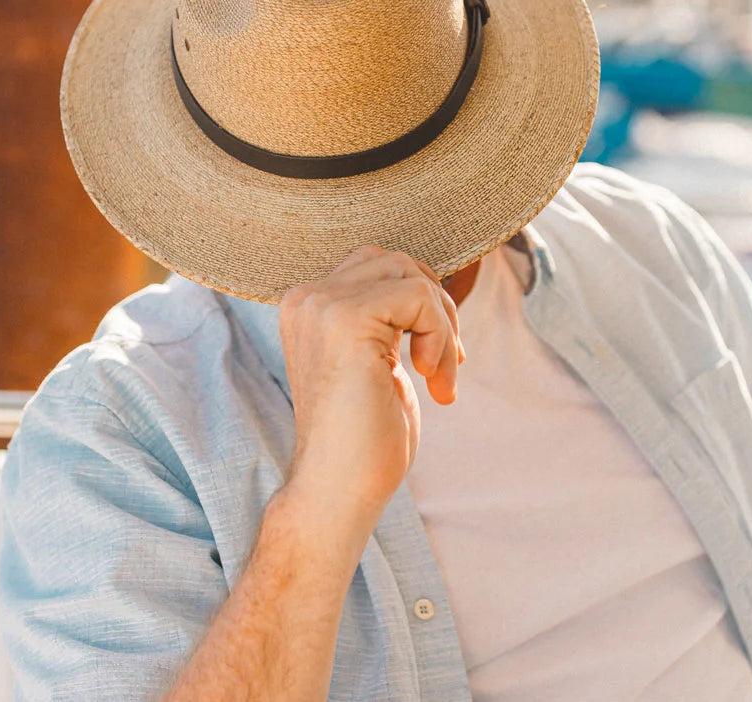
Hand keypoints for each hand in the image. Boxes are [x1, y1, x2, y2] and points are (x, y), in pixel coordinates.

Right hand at [276, 245, 463, 556]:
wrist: (338, 490)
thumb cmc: (363, 438)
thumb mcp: (375, 360)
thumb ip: (386, 318)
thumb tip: (432, 281)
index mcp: (308, 306)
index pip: (379, 266)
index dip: (421, 305)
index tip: (435, 359)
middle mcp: (307, 298)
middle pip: (396, 262)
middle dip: (435, 308)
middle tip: (444, 366)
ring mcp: (321, 306)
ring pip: (411, 275)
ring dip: (442, 324)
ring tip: (440, 376)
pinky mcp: (346, 320)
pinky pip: (419, 296)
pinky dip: (441, 336)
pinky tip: (431, 379)